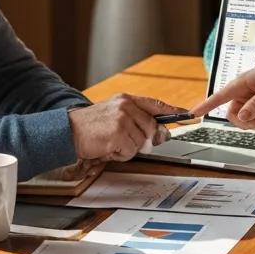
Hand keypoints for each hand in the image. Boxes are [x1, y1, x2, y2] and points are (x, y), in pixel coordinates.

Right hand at [68, 95, 183, 162]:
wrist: (67, 131)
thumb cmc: (90, 125)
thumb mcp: (113, 114)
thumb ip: (136, 120)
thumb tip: (159, 134)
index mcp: (125, 99)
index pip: (155, 104)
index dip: (172, 111)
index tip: (187, 114)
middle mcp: (125, 106)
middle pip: (151, 128)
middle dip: (143, 140)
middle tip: (125, 142)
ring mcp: (121, 120)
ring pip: (141, 142)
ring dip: (128, 148)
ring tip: (112, 142)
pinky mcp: (117, 134)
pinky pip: (130, 151)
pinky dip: (120, 154)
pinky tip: (108, 147)